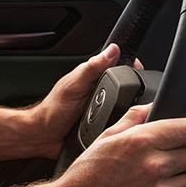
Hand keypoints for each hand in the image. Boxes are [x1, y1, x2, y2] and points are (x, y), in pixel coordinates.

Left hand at [20, 43, 141, 157]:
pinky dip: (122, 126)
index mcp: (94, 77)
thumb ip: (92, 67)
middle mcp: (100, 92)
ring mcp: (103, 109)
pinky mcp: (104, 125)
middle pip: (128, 88)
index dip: (133, 67)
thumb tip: (112, 49)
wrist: (44, 137)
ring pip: (127, 108)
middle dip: (134, 93)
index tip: (141, 72)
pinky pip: (120, 124)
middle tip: (134, 100)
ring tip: (126, 116)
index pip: (120, 66)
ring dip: (129, 113)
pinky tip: (120, 129)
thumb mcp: (74, 84)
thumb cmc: (53, 109)